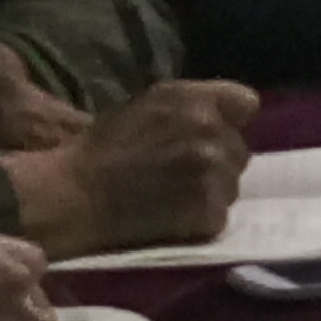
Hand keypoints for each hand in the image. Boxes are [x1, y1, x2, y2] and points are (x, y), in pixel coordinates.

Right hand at [3, 80, 262, 256]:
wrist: (74, 196)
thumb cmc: (102, 148)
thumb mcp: (147, 105)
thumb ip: (191, 103)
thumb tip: (226, 111)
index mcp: (197, 101)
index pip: (246, 103)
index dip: (230, 119)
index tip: (212, 132)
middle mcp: (212, 133)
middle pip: (239, 148)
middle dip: (218, 158)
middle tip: (182, 171)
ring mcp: (214, 174)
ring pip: (231, 184)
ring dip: (211, 190)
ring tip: (173, 196)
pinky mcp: (210, 212)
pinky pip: (218, 215)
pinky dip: (200, 219)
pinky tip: (172, 218)